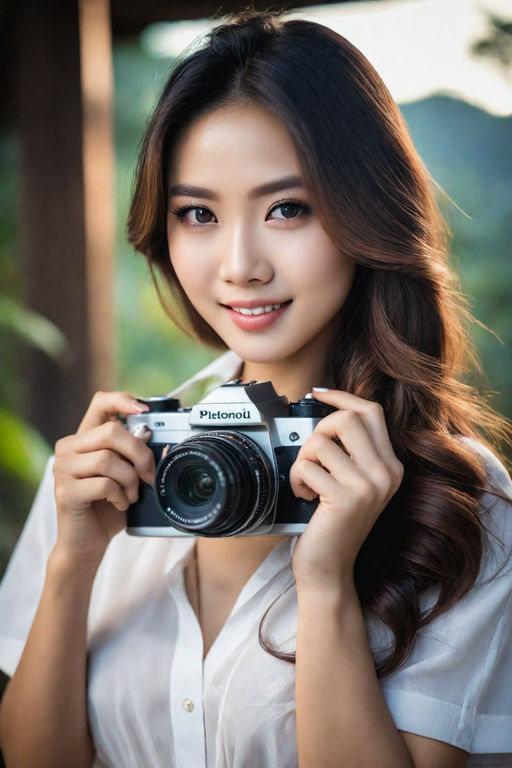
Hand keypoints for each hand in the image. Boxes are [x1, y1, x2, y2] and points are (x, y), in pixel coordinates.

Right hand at [52, 392, 155, 565]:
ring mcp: (63, 470)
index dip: (122, 399)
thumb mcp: (126, 476)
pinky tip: (120, 503)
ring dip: (130, 479)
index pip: (100, 403)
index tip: (144, 408)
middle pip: (110, 430)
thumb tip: (151, 435)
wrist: (87, 545)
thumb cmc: (107, 507)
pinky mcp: (65, 492)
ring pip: (108, 459)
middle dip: (139, 452)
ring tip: (131, 494)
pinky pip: (104, 484)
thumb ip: (134, 455)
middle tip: (149, 474)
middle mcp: (69, 449)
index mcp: (84, 439)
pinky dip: (120, 495)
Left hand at [290, 388, 402, 591]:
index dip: (342, 397)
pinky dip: (296, 479)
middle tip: (312, 456)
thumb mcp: (352, 483)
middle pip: (347, 419)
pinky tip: (305, 496)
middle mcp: (385, 474)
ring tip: (307, 482)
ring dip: (302, 460)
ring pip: (321, 442)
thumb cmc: (332, 524)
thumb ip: (349, 451)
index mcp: (390, 466)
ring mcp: (368, 486)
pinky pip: (307, 467)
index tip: (318, 393)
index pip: (371, 412)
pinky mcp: (346, 499)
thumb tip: (326, 411)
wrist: (329, 570)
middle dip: (318, 431)